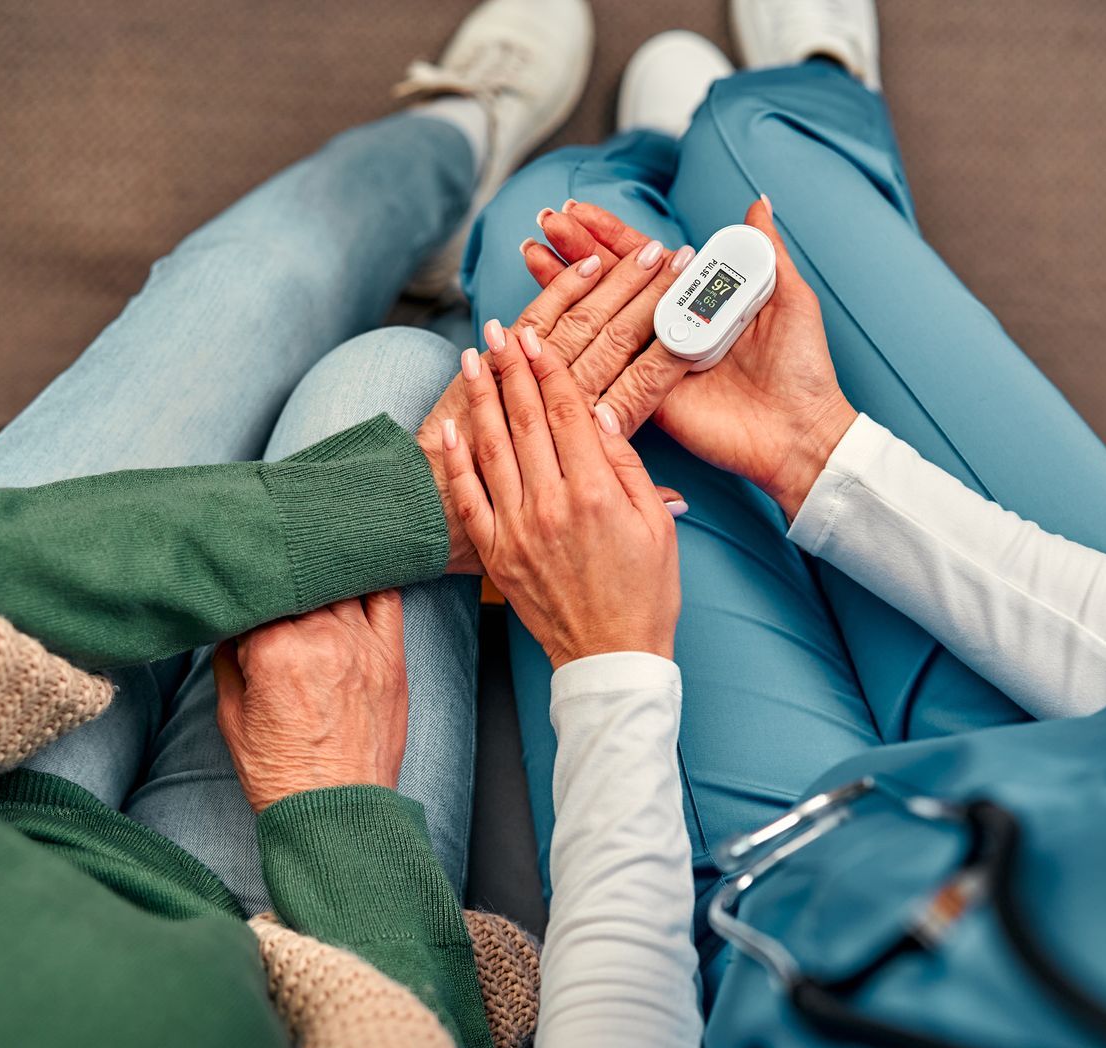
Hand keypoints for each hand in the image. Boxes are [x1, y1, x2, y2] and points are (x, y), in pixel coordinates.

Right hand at [213, 591, 407, 811]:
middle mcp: (321, 638)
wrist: (335, 811)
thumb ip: (226, 661)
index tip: (243, 603)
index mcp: (274, 650)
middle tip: (274, 598)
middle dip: (281, 589)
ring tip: (308, 587)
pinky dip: (370, 583)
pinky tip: (355, 582)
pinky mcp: (391, 657)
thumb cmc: (282, 773)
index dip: (247, 600)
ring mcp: (361, 644)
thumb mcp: (231, 718)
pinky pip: (386, 598)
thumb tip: (232, 629)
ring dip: (321, 582)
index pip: (258, 597)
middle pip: (298, 585)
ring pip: (339, 583)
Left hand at [441, 318, 680, 669]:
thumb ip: (627, 465)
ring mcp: (518, 530)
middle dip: (510, 369)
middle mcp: (552, 506)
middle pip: (525, 420)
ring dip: (479, 400)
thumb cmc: (645, 593)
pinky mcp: (497, 554)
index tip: (535, 338)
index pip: (566, 413)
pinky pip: (468, 500)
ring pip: (492, 449)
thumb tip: (598, 414)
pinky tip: (449, 428)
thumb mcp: (656, 524)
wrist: (612, 657)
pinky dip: (455, 462)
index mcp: (596, 493)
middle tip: (497, 331)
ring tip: (471, 360)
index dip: (549, 370)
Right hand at [524, 198, 858, 519]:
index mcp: (698, 302)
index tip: (579, 212)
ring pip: (599, 318)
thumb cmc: (802, 369)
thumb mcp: (789, 299)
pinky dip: (572, 345)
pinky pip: (606, 368)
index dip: (610, 235)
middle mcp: (670, 328)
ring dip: (562, 286)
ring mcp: (653, 362)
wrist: (801, 431)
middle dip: (575, 251)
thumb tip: (757, 203)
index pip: (644, 260)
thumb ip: (766, 253)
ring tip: (532, 253)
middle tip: (546, 224)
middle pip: (611, 283)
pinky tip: (542, 322)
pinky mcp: (645, 396)